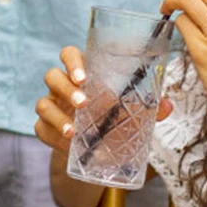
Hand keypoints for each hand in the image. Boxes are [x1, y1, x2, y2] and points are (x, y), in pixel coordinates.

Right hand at [34, 44, 171, 153]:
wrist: (97, 151)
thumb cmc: (112, 120)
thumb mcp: (132, 113)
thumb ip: (148, 108)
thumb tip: (166, 104)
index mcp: (82, 74)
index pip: (69, 55)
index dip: (71, 61)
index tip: (83, 76)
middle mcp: (62, 87)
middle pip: (52, 76)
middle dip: (66, 88)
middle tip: (84, 103)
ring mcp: (51, 107)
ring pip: (42, 103)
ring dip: (57, 115)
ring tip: (73, 130)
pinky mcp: (45, 128)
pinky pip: (40, 128)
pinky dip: (52, 135)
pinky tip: (67, 143)